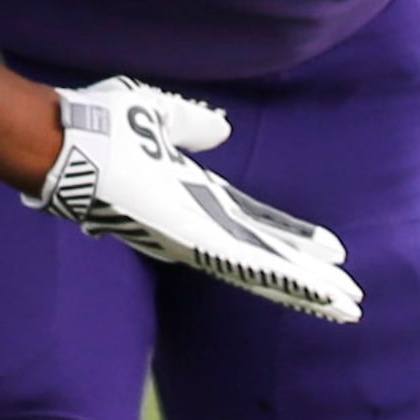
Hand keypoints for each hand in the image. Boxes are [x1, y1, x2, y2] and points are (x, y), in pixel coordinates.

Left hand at [30, 77, 362, 324]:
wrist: (71, 142)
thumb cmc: (101, 127)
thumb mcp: (157, 116)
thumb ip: (190, 123)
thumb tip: (220, 128)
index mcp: (191, 196)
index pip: (252, 223)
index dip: (290, 236)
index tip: (327, 248)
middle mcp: (196, 222)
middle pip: (266, 254)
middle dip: (307, 274)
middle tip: (348, 294)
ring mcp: (195, 235)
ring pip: (264, 268)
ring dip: (306, 287)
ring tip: (347, 303)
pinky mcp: (192, 239)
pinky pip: (248, 264)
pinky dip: (285, 279)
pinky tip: (317, 291)